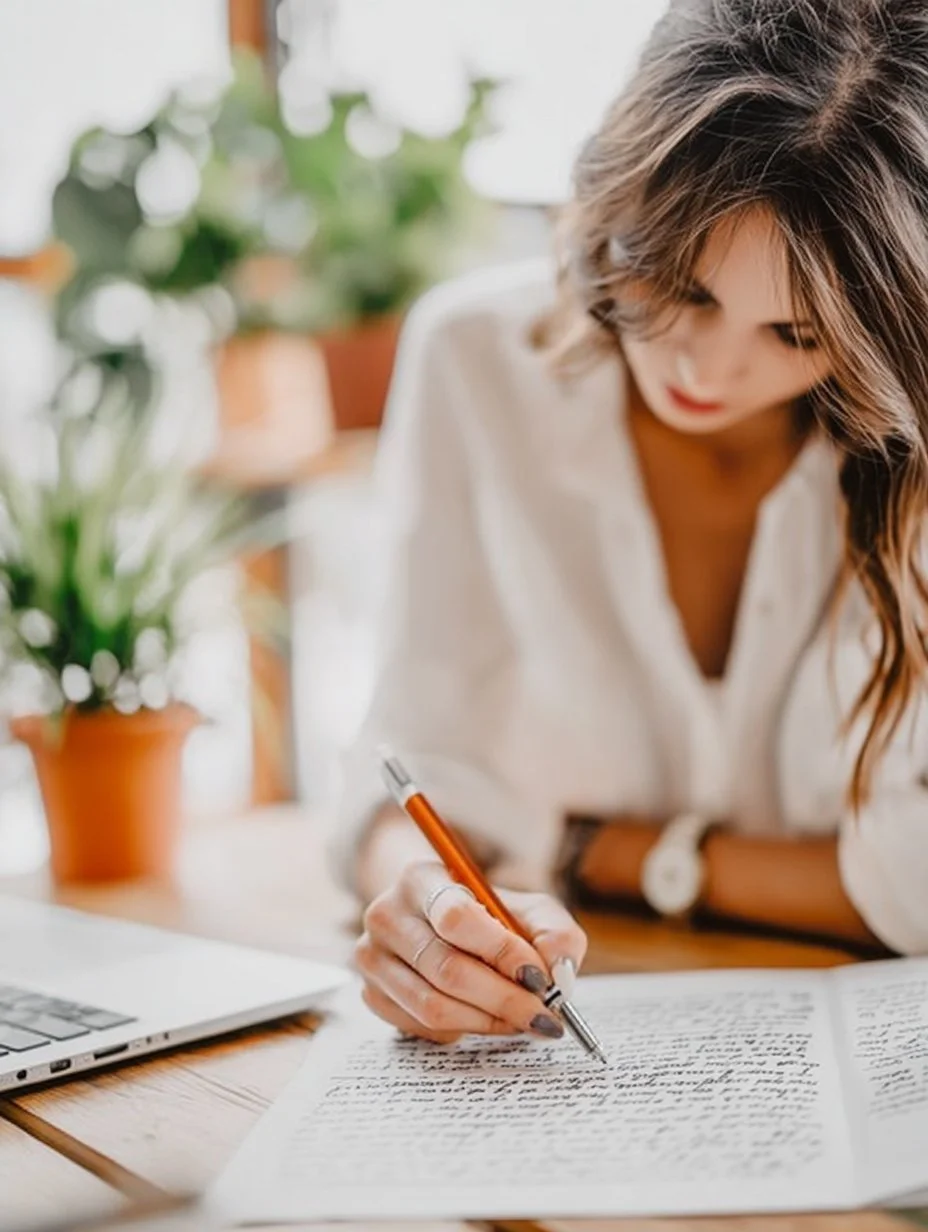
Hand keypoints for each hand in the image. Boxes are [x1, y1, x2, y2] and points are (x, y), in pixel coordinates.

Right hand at [355, 860, 587, 1043]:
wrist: (444, 928)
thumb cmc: (492, 918)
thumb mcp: (531, 911)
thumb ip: (556, 934)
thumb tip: (557, 972)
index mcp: (421, 878)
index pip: (456, 918)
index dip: (502, 952)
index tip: (540, 977)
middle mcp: (385, 914)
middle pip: (446, 968)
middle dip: (505, 998)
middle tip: (545, 1015)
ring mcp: (372, 956)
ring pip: (433, 1005)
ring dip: (488, 1020)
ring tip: (522, 1019)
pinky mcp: (371, 993)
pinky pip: (421, 1027)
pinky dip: (463, 1030)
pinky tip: (484, 1016)